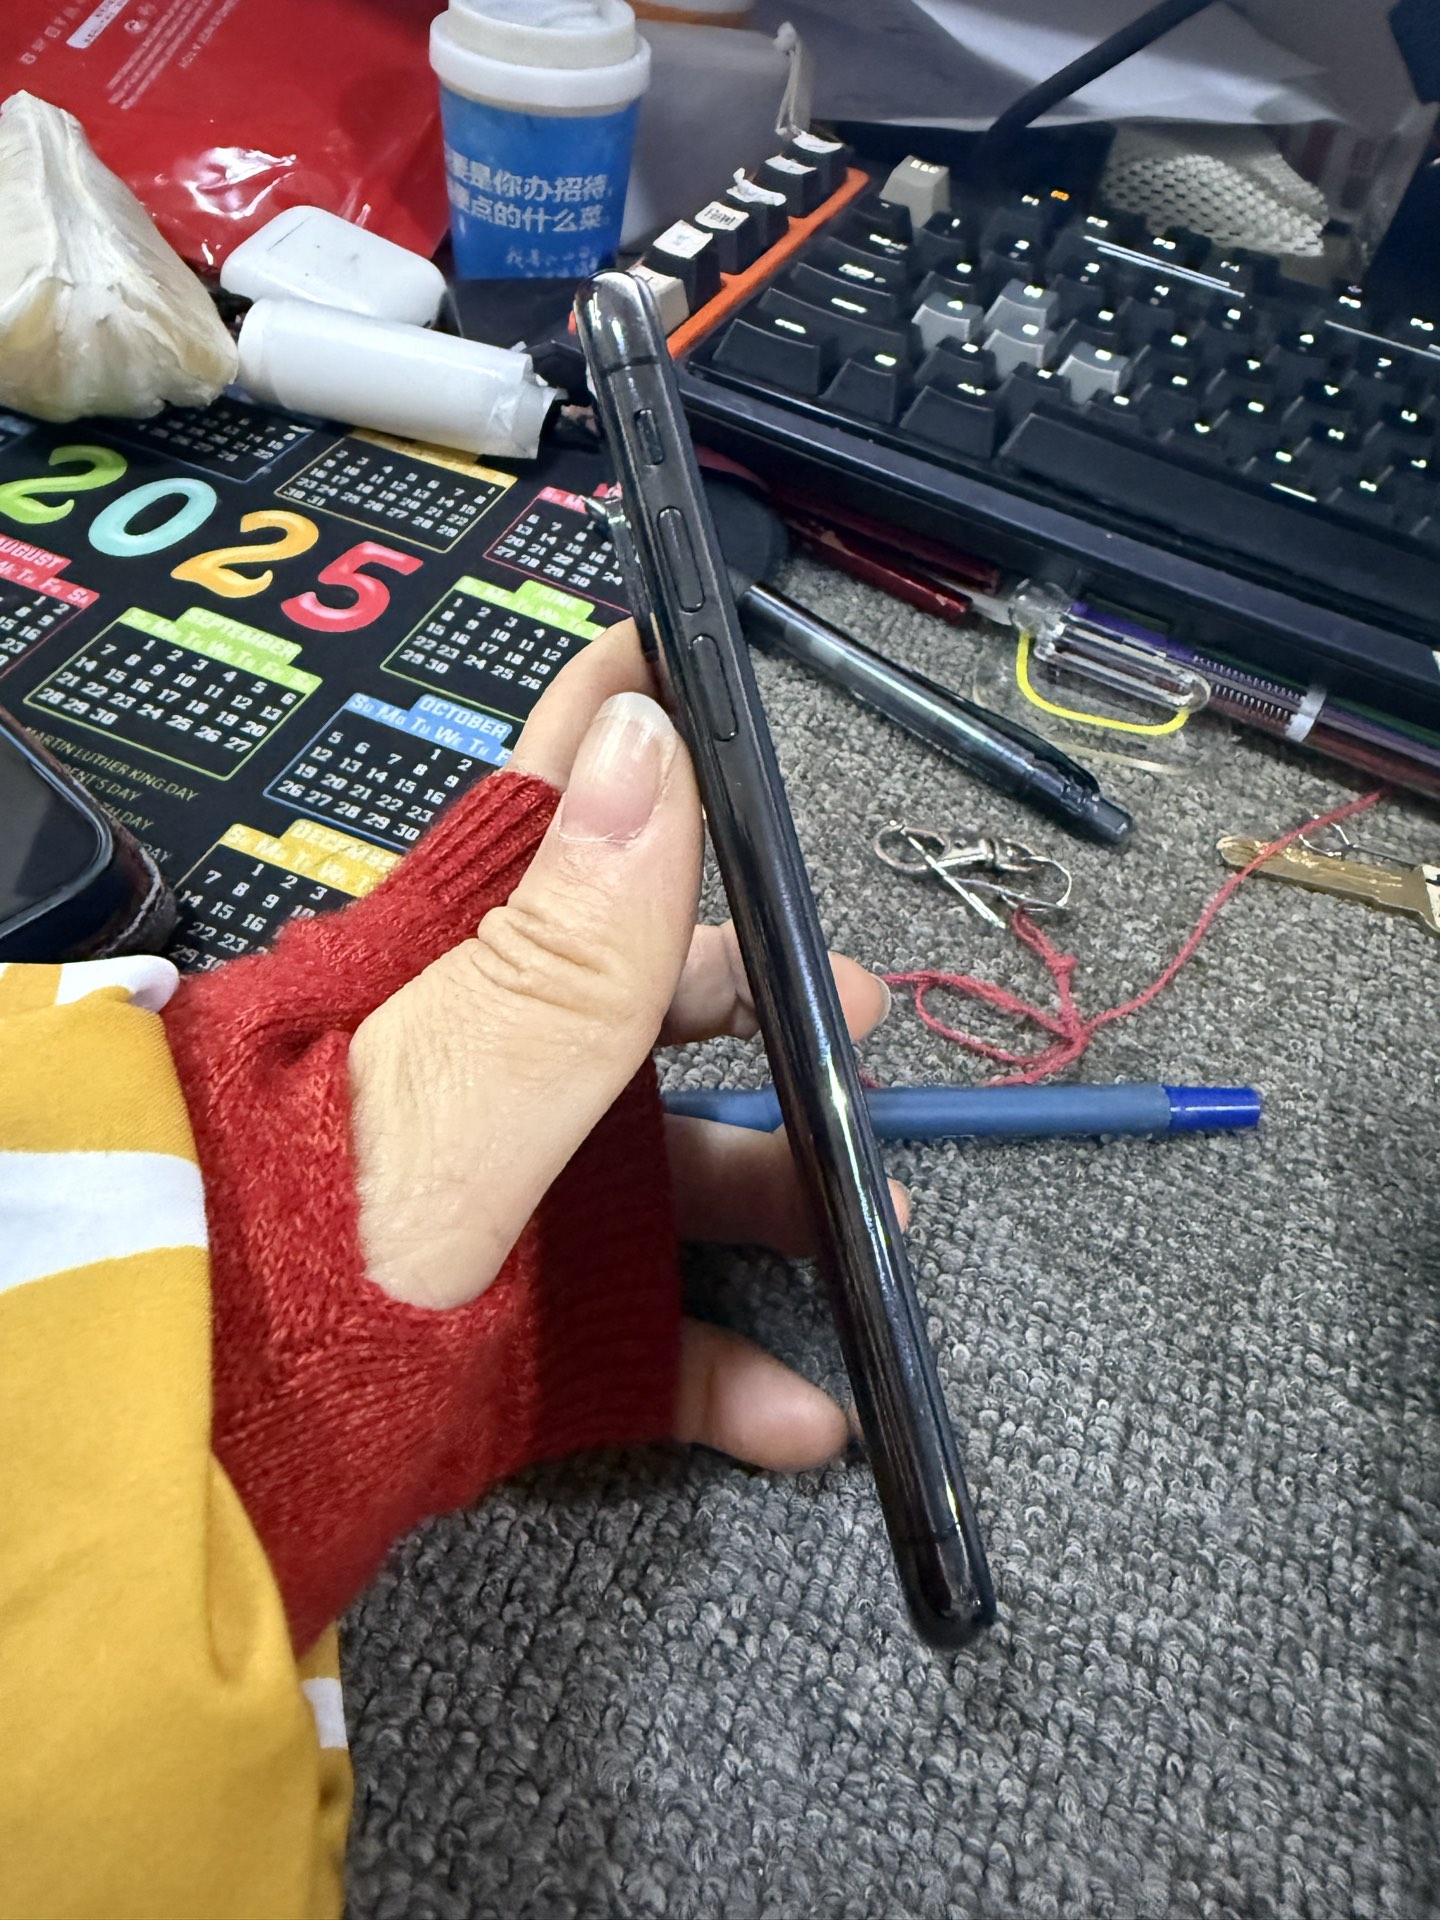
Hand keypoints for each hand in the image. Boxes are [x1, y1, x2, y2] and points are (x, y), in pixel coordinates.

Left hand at [349, 621, 899, 1473]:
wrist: (217, 1444)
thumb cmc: (311, 1249)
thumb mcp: (460, 1090)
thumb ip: (568, 945)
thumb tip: (645, 736)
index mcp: (461, 989)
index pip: (551, 814)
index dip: (623, 731)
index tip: (682, 651)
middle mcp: (489, 1079)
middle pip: (647, 1012)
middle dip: (764, 1003)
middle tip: (855, 1009)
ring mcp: (510, 1207)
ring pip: (668, 1176)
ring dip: (784, 1193)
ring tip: (868, 1224)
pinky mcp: (522, 1332)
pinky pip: (649, 1339)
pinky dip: (734, 1374)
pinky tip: (804, 1410)